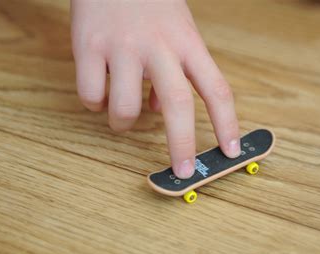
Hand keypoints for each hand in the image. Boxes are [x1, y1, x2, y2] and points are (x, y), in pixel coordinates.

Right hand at [71, 0, 239, 177]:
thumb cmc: (150, 3)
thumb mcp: (177, 29)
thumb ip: (176, 70)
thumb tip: (160, 111)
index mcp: (188, 42)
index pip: (217, 89)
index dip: (227, 124)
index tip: (231, 152)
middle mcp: (159, 47)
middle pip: (178, 106)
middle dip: (182, 146)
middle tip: (183, 171)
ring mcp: (123, 47)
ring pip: (126, 109)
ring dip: (123, 123)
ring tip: (121, 113)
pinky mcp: (88, 47)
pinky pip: (91, 96)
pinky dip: (95, 103)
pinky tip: (98, 89)